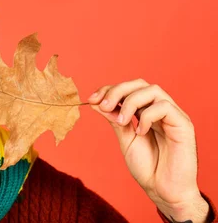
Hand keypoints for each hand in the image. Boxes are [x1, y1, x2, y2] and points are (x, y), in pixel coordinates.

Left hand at [88, 79, 208, 222]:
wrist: (163, 191)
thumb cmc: (147, 167)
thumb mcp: (125, 139)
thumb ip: (114, 120)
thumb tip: (96, 102)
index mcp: (146, 112)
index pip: (129, 89)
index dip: (109, 90)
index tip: (92, 99)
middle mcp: (160, 110)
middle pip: (140, 84)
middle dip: (118, 90)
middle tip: (103, 105)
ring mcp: (173, 116)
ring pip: (153, 90)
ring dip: (131, 102)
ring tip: (121, 121)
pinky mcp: (184, 125)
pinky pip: (165, 107)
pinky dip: (147, 116)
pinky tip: (140, 132)